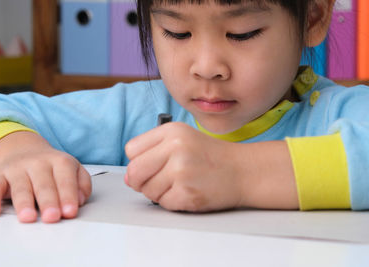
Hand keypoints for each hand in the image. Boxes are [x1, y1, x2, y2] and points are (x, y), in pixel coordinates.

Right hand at [0, 131, 91, 222]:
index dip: (68, 196)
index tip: (70, 212)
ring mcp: (18, 168)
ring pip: (20, 186)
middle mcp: (38, 163)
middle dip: (48, 201)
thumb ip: (82, 185)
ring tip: (28, 217)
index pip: (65, 179)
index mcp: (60, 161)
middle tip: (52, 217)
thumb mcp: (74, 170)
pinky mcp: (0, 175)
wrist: (24, 150)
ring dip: (24, 203)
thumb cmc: (52, 168)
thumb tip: (80, 200)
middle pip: (44, 184)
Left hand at [125, 122, 243, 211]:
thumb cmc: (212, 157)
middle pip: (134, 172)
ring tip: (179, 184)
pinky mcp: (187, 193)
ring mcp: (182, 171)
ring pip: (147, 190)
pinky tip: (187, 192)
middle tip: (158, 181)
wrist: (243, 171)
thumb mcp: (182, 140)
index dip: (138, 161)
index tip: (150, 165)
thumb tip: (128, 177)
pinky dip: (172, 202)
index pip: (131, 149)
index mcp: (171, 131)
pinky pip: (163, 203)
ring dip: (158, 193)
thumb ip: (152, 152)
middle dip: (141, 181)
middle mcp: (175, 147)